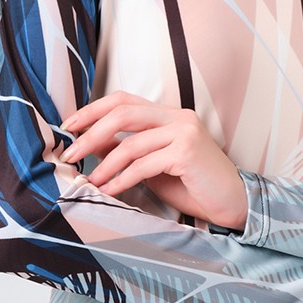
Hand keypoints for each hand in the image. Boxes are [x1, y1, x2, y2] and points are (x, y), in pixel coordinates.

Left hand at [61, 91, 247, 229]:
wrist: (233, 202)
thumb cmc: (194, 185)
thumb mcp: (154, 165)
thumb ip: (129, 151)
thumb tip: (91, 145)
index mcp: (169, 114)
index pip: (123, 100)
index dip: (92, 110)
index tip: (69, 126)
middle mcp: (178, 117)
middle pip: (123, 113)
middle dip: (90, 133)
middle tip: (70, 154)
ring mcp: (185, 132)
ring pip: (131, 142)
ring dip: (104, 164)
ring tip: (88, 181)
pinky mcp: (187, 153)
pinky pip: (144, 165)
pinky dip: (122, 179)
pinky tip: (109, 191)